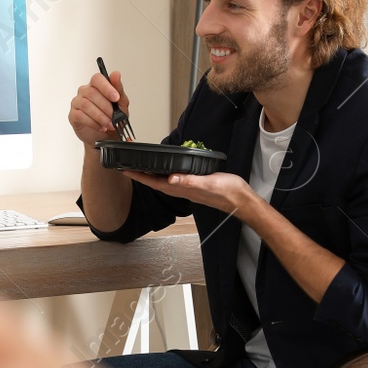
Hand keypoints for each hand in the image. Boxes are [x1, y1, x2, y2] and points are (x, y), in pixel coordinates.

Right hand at [69, 68, 129, 146]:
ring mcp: (77, 102)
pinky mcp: (73, 115)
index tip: (116, 98)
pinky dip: (93, 123)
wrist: (107, 136)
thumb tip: (116, 74)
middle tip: (114, 117)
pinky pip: (80, 116)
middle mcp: (85, 91)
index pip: (97, 79)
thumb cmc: (113, 118)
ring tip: (109, 124)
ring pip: (86, 105)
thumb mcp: (121, 104)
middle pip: (92, 93)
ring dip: (100, 116)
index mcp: (96, 85)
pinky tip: (100, 127)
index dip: (106, 87)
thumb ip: (119, 89)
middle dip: (106, 107)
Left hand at [125, 169, 260, 217]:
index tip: (125, 171)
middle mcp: (182, 190)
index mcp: (182, 189)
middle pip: (155, 183)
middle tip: (127, 167)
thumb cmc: (227, 192)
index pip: (155, 182)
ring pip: (163, 183)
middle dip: (140, 176)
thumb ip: (189, 181)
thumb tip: (170, 179)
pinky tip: (166, 171)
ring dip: (151, 176)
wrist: (241, 200)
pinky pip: (174, 181)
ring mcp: (188, 190)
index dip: (139, 176)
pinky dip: (165, 175)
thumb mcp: (208, 182)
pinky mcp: (195, 187)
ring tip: (141, 168)